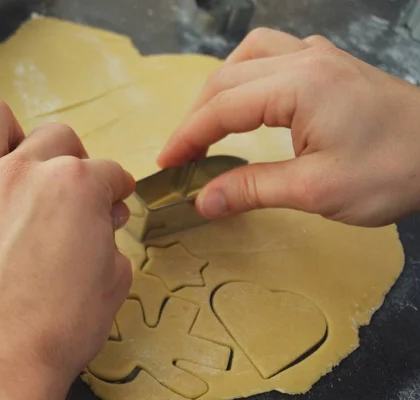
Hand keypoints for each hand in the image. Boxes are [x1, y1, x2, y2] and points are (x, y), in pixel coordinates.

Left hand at [0, 97, 134, 399]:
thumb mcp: (113, 282)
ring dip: (7, 133)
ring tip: (12, 160)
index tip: (112, 200)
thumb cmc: (56, 331)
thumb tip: (106, 218)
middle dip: (73, 160)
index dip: (114, 188)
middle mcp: (24, 173)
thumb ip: (112, 237)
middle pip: (57, 136)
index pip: (107, 170)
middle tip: (69, 190)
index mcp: (75, 187)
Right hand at [158, 28, 419, 226]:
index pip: (222, 107)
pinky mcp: (330, 64)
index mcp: (298, 85)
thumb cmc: (393, 170)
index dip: (187, 136)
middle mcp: (303, 59)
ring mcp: (318, 56)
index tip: (166, 164)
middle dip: (196, 116)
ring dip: (219, 88)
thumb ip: (253, 189)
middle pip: (227, 78)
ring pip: (247, 56)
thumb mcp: (317, 190)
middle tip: (180, 153)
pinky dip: (248, 73)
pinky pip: (274, 53)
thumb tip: (203, 201)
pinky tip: (250, 95)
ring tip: (207, 121)